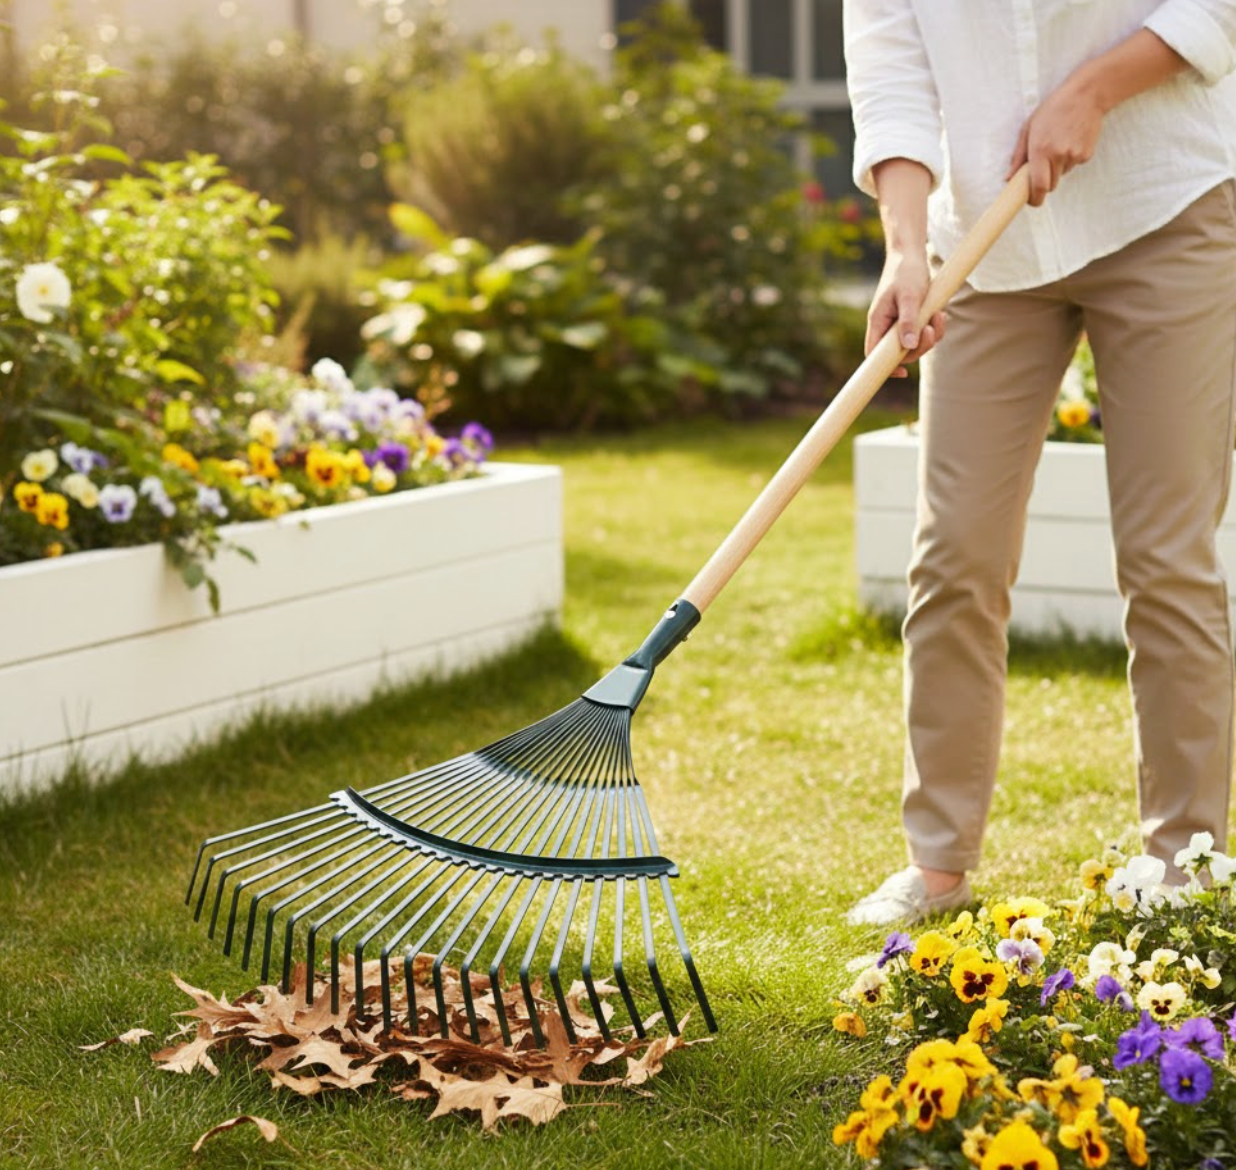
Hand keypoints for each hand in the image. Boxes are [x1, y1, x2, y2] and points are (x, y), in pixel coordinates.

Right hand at [865, 250, 945, 377]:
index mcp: (878, 321)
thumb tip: (909, 347)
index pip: (873, 354)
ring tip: (939, 316)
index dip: (885, 368)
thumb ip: (908, 322)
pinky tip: (940, 314)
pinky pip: (923, 333)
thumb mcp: (910, 296)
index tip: (902, 373)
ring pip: (914, 344)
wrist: (911, 254)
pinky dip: (934, 327)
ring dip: (931, 335)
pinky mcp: (911, 318)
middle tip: (931, 329)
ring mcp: (898, 323)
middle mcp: (886, 325)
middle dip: (920, 346)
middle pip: (899, 352)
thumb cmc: (906, 272)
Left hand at [1006, 78, 1105, 206]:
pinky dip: (1070, 159)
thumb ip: (1018, 156)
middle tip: (1043, 164)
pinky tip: (1070, 140)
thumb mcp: (1028, 128)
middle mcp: (1058, 155)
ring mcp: (1074, 156)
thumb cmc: (1053, 110)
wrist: (1086, 95)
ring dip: (1057, 167)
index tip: (1031, 201)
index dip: (1034, 199)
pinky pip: (1073, 166)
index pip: (1039, 186)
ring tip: (1058, 143)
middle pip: (1050, 186)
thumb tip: (1008, 179)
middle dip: (1044, 181)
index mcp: (1041, 150)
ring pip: (1061, 175)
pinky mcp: (1086, 154)